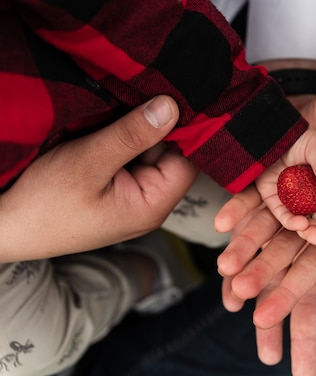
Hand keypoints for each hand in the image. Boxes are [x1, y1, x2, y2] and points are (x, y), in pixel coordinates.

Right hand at [0, 96, 197, 261]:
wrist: (7, 226)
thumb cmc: (45, 204)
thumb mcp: (89, 161)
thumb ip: (133, 135)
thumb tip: (171, 108)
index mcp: (153, 205)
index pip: (188, 161)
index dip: (181, 131)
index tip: (167, 99)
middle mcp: (149, 203)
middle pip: (168, 154)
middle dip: (152, 128)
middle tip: (131, 102)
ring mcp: (131, 196)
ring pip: (145, 152)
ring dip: (131, 132)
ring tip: (109, 117)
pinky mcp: (114, 189)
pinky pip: (126, 158)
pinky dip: (117, 141)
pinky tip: (100, 130)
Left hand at [214, 135, 315, 375]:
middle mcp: (310, 225)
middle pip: (292, 268)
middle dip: (278, 296)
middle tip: (263, 325)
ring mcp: (288, 202)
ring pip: (265, 237)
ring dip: (247, 257)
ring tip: (230, 282)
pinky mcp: (271, 177)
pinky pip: (251, 197)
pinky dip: (237, 209)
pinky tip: (222, 225)